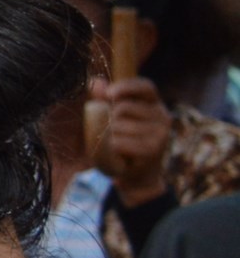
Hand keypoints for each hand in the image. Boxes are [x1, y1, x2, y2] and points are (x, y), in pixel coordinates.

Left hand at [90, 75, 170, 204]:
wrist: (137, 175)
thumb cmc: (124, 142)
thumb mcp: (115, 118)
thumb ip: (106, 99)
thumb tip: (95, 82)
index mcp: (155, 104)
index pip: (145, 86)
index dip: (127, 87)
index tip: (109, 93)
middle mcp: (163, 116)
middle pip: (124, 107)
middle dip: (110, 119)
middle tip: (115, 132)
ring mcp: (161, 134)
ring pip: (119, 126)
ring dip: (110, 136)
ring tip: (119, 145)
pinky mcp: (153, 150)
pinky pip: (119, 142)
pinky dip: (112, 148)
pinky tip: (120, 154)